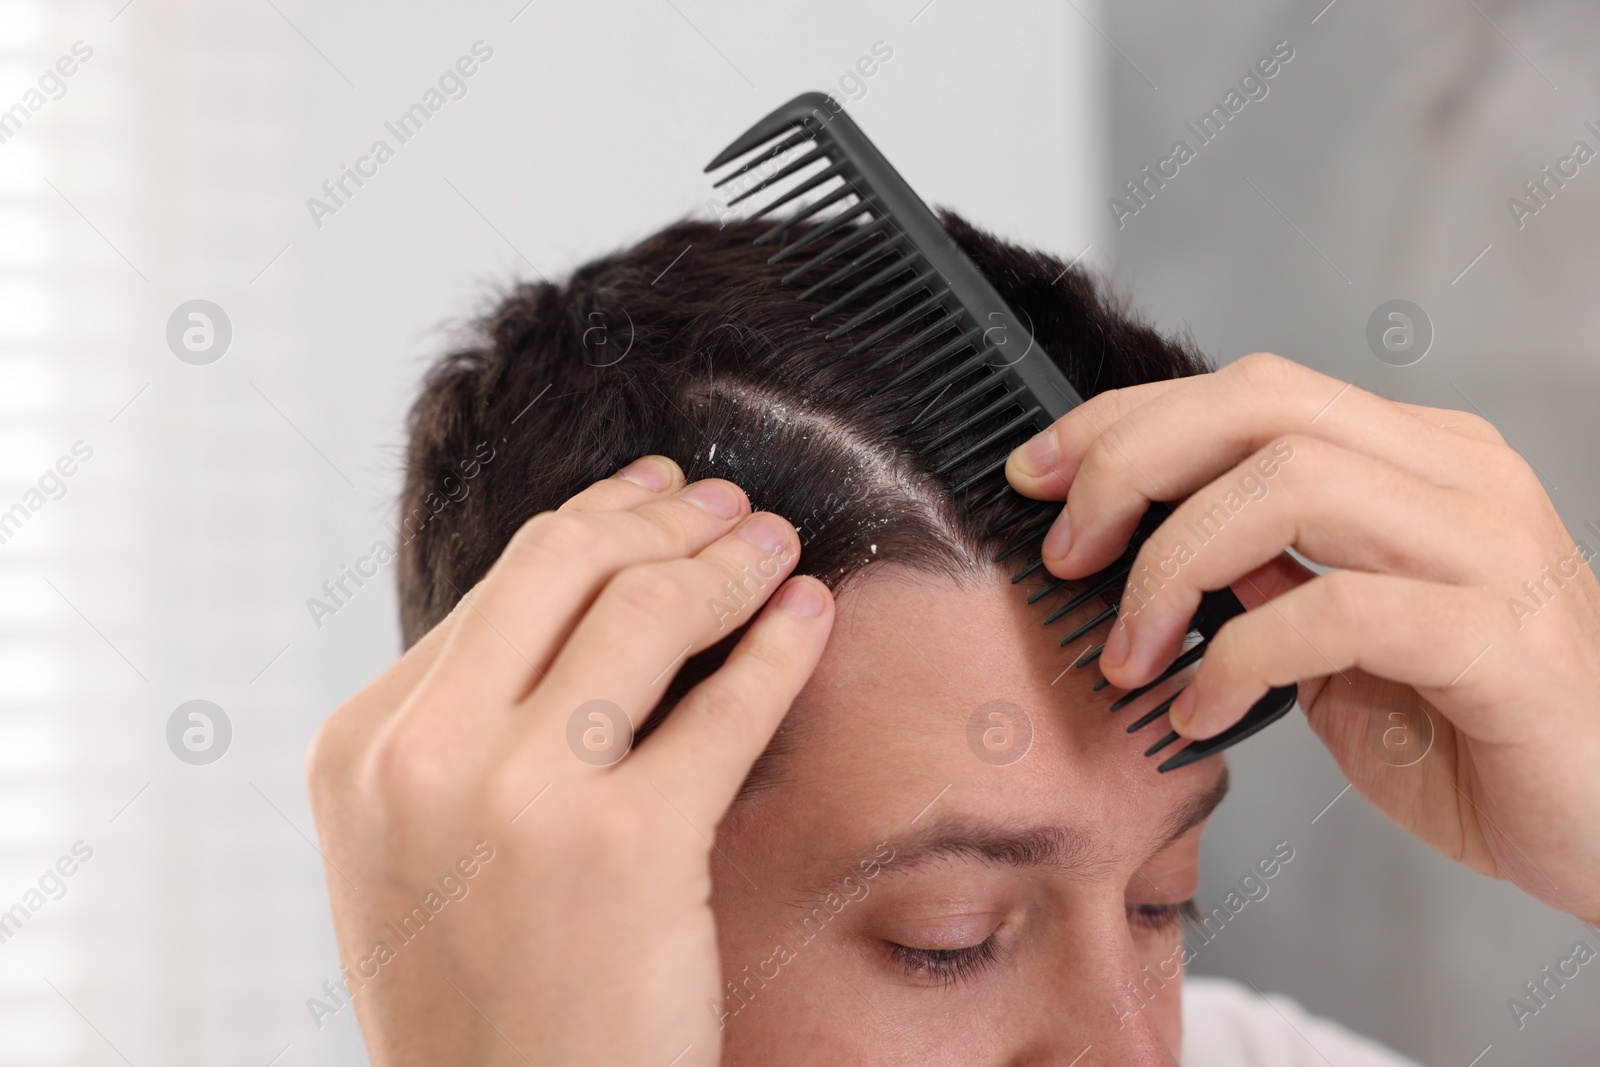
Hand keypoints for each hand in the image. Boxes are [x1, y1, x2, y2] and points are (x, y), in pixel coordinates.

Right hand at [306, 456, 833, 1065]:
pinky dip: (783, 645)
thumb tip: (584, 603)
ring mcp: (521, 799)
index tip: (653, 497)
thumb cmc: (478, 998)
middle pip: (566, 563)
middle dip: (666, 517)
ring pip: (648, 611)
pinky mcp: (629, 849)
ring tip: (779, 547)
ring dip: (732, 562)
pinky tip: (811, 616)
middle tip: (730, 505)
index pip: (500, 585)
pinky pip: (728, 706)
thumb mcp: (416, 853)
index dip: (594, 521)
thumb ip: (466, 729)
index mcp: (362, 748)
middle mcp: (424, 757)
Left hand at [1005, 352, 1599, 923]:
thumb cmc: (1474, 733)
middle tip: (1066, 552)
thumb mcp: (1340, 641)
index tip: (1038, 476)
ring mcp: (1491, 548)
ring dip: (1174, 564)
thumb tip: (1147, 542)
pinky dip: (1242, 657)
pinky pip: (1339, 611)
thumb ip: (1266, 575)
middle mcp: (1458, 477)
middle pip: (1262, 403)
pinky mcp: (1505, 640)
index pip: (1252, 390)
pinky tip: (1205, 710)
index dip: (1126, 421)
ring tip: (1131, 653)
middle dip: (1130, 464)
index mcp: (1417, 459)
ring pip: (1294, 482)